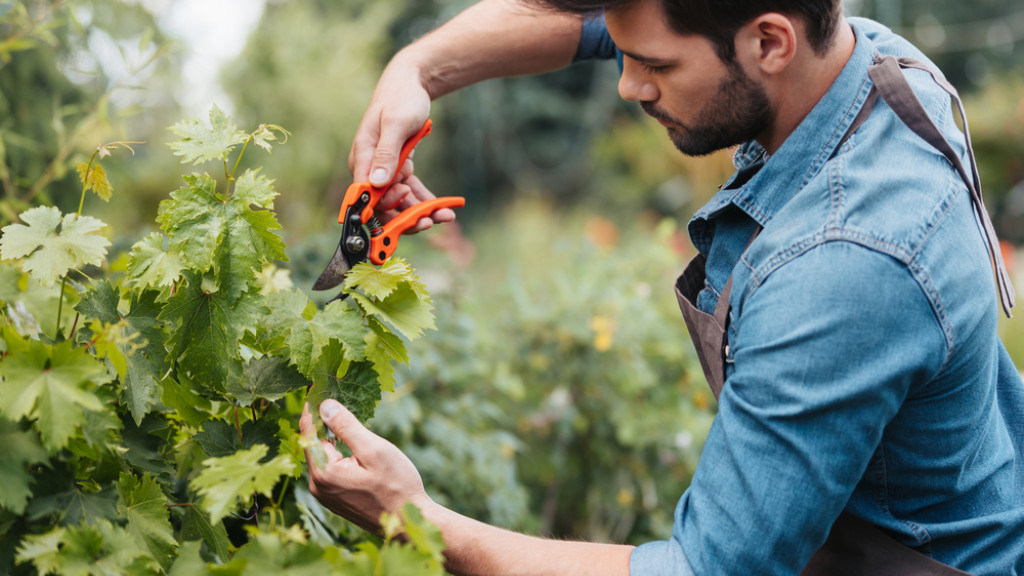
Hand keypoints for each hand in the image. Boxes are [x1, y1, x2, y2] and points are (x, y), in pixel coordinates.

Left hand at [300, 400, 429, 533]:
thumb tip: (324, 405)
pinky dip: (335, 453)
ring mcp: (325, 495)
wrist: (409, 522)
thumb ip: (346, 426)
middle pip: (313, 444)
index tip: (316, 386)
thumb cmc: (397, 485)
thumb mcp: (373, 449)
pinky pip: (329, 469)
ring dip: (329, 437)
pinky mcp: (335, 499)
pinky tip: (348, 443)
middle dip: (321, 421)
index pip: (309, 431)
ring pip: (321, 456)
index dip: (312, 407)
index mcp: (324, 472)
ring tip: (341, 416)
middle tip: (331, 396)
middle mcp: (318, 486)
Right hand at [348, 59, 455, 233]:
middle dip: (406, 216)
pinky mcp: (398, 169)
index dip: (386, 208)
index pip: (366, 195)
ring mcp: (384, 170)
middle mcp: (369, 168)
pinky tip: (443, 208)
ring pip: (400, 201)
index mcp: (362, 158)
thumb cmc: (401, 99)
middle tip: (430, 221)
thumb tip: (377, 183)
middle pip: (383, 205)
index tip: (410, 210)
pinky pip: (410, 191)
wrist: (411, 83)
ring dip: (420, 212)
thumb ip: (387, 153)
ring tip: (445, 215)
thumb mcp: (396, 124)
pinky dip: (424, 200)